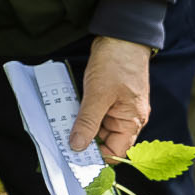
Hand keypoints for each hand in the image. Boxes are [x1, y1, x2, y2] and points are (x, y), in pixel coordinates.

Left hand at [68, 36, 153, 160]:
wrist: (121, 35)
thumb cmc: (117, 64)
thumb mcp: (98, 95)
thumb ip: (88, 122)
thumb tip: (77, 146)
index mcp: (132, 121)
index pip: (115, 152)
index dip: (96, 157)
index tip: (74, 158)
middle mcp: (128, 118)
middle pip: (106, 141)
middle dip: (85, 142)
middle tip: (62, 143)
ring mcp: (119, 107)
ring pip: (99, 127)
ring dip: (82, 127)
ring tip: (62, 128)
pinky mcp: (110, 98)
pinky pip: (96, 113)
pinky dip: (83, 115)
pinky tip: (69, 113)